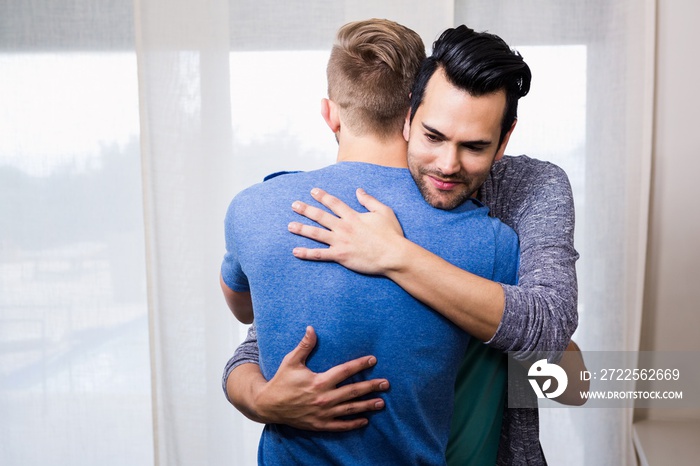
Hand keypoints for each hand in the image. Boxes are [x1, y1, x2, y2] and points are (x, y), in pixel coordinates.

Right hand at [256, 326, 389, 430]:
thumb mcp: (291, 361)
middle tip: (386, 384)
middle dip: (371, 387)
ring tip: (381, 402)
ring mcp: (322, 413)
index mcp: (319, 381)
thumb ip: (304, 346)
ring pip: (350, 409)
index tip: (373, 360)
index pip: (345, 371)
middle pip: (353, 391)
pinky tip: (365, 421)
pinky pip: (340, 425)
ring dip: (367, 406)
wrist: (268, 405)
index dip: (360, 365)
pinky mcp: (319, 424)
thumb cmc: (281, 381)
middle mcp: (323, 398)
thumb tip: (312, 328)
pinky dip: (353, 423)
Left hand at [288, 187, 406, 274]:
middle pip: (320, 216)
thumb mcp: (384, 211)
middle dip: (306, 210)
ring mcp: (340, 242)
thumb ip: (369, 200)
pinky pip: (320, 254)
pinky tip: (295, 251)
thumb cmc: (391, 235)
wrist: (393, 255)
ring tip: (290, 226)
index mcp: (353, 216)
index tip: (313, 191)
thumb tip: (359, 190)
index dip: (323, 196)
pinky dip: (307, 253)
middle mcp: (344, 227)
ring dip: (302, 229)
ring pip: (316, 234)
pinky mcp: (340, 256)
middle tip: (294, 205)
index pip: (334, 203)